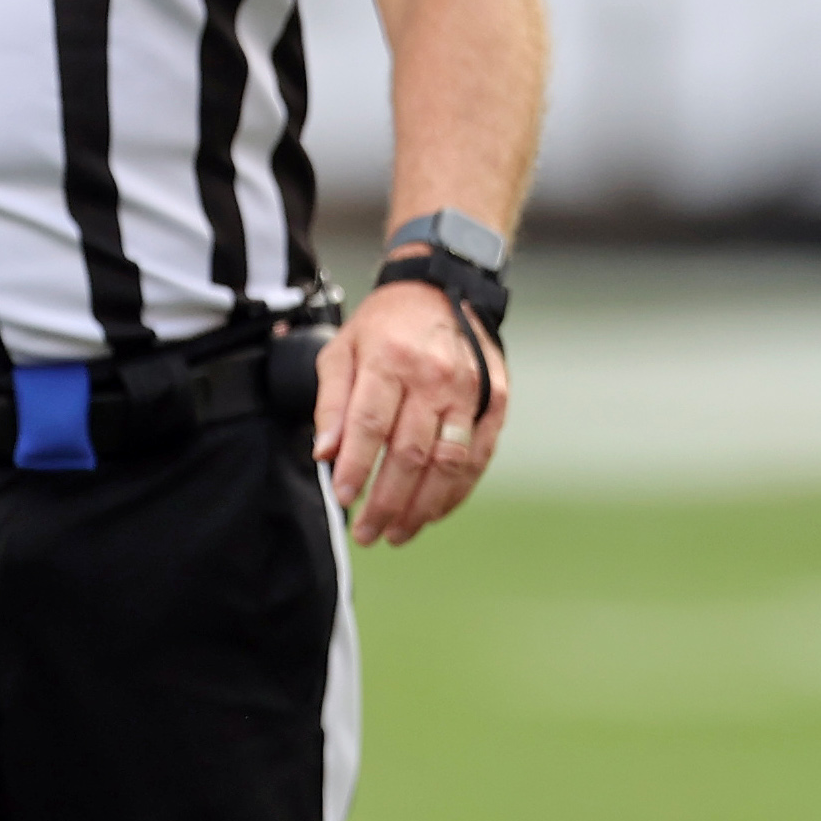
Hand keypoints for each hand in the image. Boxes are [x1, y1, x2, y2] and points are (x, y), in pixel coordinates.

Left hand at [315, 278, 510, 546]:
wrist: (445, 288)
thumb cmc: (386, 324)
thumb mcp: (342, 349)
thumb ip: (332, 402)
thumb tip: (325, 452)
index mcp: (390, 359)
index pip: (370, 425)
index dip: (355, 467)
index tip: (343, 497)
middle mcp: (434, 376)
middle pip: (410, 453)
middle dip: (386, 501)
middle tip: (368, 532)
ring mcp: (470, 390)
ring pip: (448, 462)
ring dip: (423, 506)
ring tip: (400, 532)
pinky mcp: (495, 401)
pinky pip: (477, 456)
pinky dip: (457, 491)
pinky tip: (434, 511)